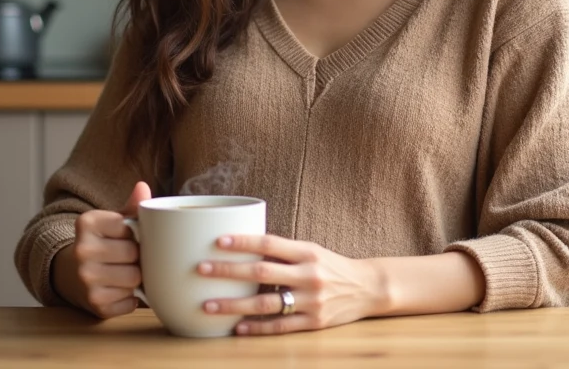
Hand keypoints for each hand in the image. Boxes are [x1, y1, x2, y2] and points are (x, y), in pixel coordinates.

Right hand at [52, 181, 151, 318]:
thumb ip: (130, 207)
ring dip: (135, 278)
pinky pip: (130, 302)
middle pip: (134, 254)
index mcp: (86, 223)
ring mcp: (86, 279)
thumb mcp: (111, 222)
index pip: (129, 227)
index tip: (127, 237)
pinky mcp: (95, 304)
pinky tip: (118, 290)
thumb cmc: (100, 244)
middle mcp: (81, 250)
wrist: (70, 273)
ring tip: (125, 273)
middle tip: (129, 258)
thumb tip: (143, 187)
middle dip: (137, 257)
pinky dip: (129, 298)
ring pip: (134, 278)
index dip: (135, 234)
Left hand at [197, 234, 387, 335]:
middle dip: (228, 272)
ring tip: (208, 305)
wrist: (368, 288)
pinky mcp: (313, 323)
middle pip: (261, 273)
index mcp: (307, 252)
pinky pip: (279, 326)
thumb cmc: (332, 266)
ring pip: (265, 304)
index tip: (218, 241)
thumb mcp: (311, 251)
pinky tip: (236, 328)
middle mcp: (308, 275)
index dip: (243, 242)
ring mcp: (311, 301)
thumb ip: (282, 252)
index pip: (269, 244)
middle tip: (201, 269)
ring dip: (233, 306)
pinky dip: (256, 328)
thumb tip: (243, 247)